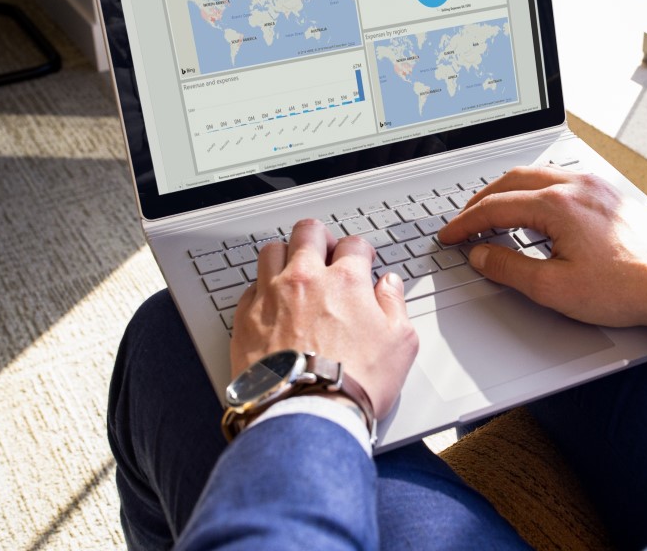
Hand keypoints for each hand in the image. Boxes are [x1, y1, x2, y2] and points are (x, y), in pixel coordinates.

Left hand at [231, 219, 418, 418]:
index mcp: (345, 281)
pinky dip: (262, 289)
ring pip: (272, 251)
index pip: (353, 244)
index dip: (361, 252)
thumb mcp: (400, 344)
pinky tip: (272, 302)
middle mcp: (305, 279)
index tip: (362, 262)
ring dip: (286, 255)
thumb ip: (395, 305)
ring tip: (294, 271)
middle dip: (321, 238)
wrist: (308, 414)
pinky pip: (250, 287)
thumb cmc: (354, 383)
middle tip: (326, 252)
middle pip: (308, 232)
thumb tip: (389, 286)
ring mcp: (271, 296)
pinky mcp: (245, 318)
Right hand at [438, 166, 646, 328]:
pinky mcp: (606, 194)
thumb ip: (509, 269)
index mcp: (558, 205)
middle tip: (463, 222)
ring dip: (507, 190)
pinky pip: (559, 178)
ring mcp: (593, 186)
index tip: (450, 236)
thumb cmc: (620, 289)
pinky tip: (531, 206)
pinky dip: (533, 189)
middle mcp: (575, 186)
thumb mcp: (554, 288)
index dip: (466, 223)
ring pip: (536, 174)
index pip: (496, 207)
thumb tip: (480, 256)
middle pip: (512, 181)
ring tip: (490, 213)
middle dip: (481, 201)